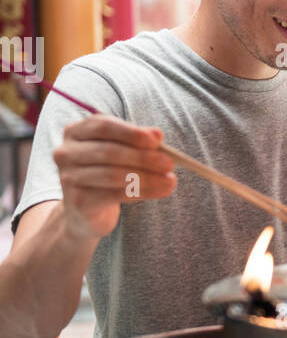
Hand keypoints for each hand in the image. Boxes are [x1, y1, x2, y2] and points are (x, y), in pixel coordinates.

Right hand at [53, 115, 176, 240]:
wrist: (86, 211)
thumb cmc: (107, 173)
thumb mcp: (122, 152)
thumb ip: (138, 142)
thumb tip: (158, 134)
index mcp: (75, 131)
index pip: (103, 126)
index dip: (131, 133)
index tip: (157, 140)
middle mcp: (65, 152)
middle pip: (109, 151)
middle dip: (143, 157)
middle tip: (170, 163)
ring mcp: (68, 177)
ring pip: (113, 175)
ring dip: (147, 177)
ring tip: (170, 180)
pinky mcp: (78, 201)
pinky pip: (115, 195)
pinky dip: (142, 192)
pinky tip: (161, 191)